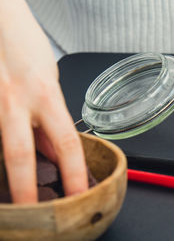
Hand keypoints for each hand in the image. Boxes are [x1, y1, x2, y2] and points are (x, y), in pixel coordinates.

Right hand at [0, 0, 87, 202]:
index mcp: (46, 94)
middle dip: (25, 190)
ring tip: (14, 188)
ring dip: (7, 170)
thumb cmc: (27, 46)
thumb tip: (53, 151)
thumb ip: (48, 117)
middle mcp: (15, 101)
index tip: (78, 195)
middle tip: (32, 215)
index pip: (67, 143)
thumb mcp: (49, 83)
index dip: (74, 174)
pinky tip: (1, 158)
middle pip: (21, 155)